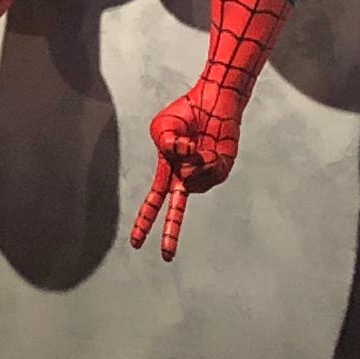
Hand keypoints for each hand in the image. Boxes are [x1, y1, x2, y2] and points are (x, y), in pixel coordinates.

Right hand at [126, 83, 245, 261]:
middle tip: (166, 257)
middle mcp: (187, 178)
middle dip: (170, 233)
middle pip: (176, 211)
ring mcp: (206, 175)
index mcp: (169, 171)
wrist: (212, 101)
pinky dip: (204, 156)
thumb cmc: (185, 113)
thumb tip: (185, 160)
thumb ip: (166, 144)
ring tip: (194, 143)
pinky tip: (208, 146)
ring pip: (191, 179)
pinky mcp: (223, 168)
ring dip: (189, 160)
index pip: (154, 201)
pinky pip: (208, 170)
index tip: (136, 243)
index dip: (144, 222)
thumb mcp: (162, 127)